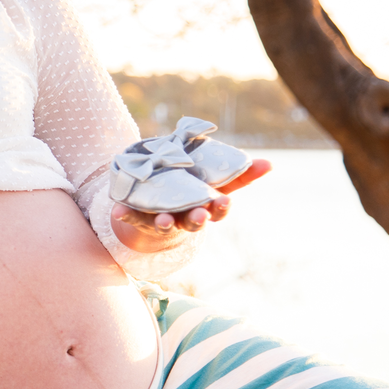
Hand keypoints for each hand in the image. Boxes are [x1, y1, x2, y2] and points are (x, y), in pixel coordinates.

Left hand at [112, 159, 271, 247]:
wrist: (160, 213)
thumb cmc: (193, 193)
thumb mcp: (215, 182)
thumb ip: (239, 175)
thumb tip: (269, 164)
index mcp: (205, 207)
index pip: (218, 210)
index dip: (221, 207)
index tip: (223, 201)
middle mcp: (185, 218)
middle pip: (194, 222)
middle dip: (197, 219)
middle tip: (199, 215)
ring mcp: (162, 220)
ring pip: (165, 224)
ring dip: (165, 222)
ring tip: (163, 219)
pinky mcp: (139, 219)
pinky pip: (132, 218)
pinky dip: (125, 215)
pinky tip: (118, 211)